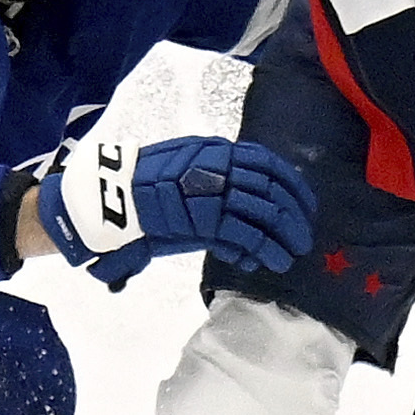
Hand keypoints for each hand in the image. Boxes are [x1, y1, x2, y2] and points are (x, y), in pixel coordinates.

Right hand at [38, 135, 315, 286]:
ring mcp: (213, 193)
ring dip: (285, 236)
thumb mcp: (184, 166)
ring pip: (266, 213)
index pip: (268, 163)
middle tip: (303, 237)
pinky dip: (265, 251)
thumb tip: (245, 197)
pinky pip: (247, 236)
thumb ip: (214, 175)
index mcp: (217, 151)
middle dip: (294, 216)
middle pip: (273, 189)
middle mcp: (220, 167)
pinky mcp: (206, 221)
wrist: (110, 197)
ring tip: (292, 255)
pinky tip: (272, 262)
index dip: (293, 185)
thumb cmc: (143, 186)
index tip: (305, 205)